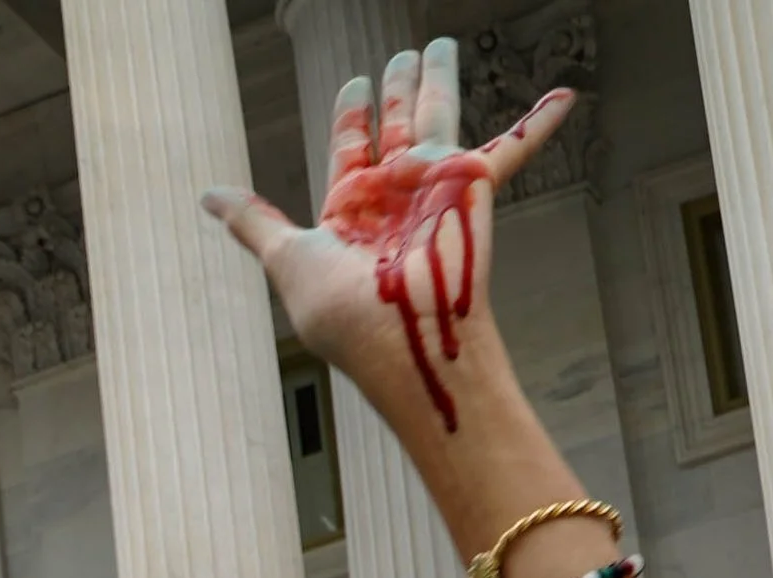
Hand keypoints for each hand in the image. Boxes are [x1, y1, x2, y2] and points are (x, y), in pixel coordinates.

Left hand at [204, 38, 575, 441]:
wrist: (401, 337)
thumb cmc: (342, 313)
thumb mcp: (286, 258)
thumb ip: (254, 223)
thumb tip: (207, 196)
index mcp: (350, 212)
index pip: (349, 150)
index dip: (351, 116)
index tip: (355, 89)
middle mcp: (393, 197)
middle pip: (395, 125)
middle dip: (397, 91)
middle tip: (401, 57)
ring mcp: (433, 189)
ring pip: (437, 116)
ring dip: (438, 81)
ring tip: (439, 45)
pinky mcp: (471, 188)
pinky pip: (512, 148)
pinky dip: (538, 124)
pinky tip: (565, 97)